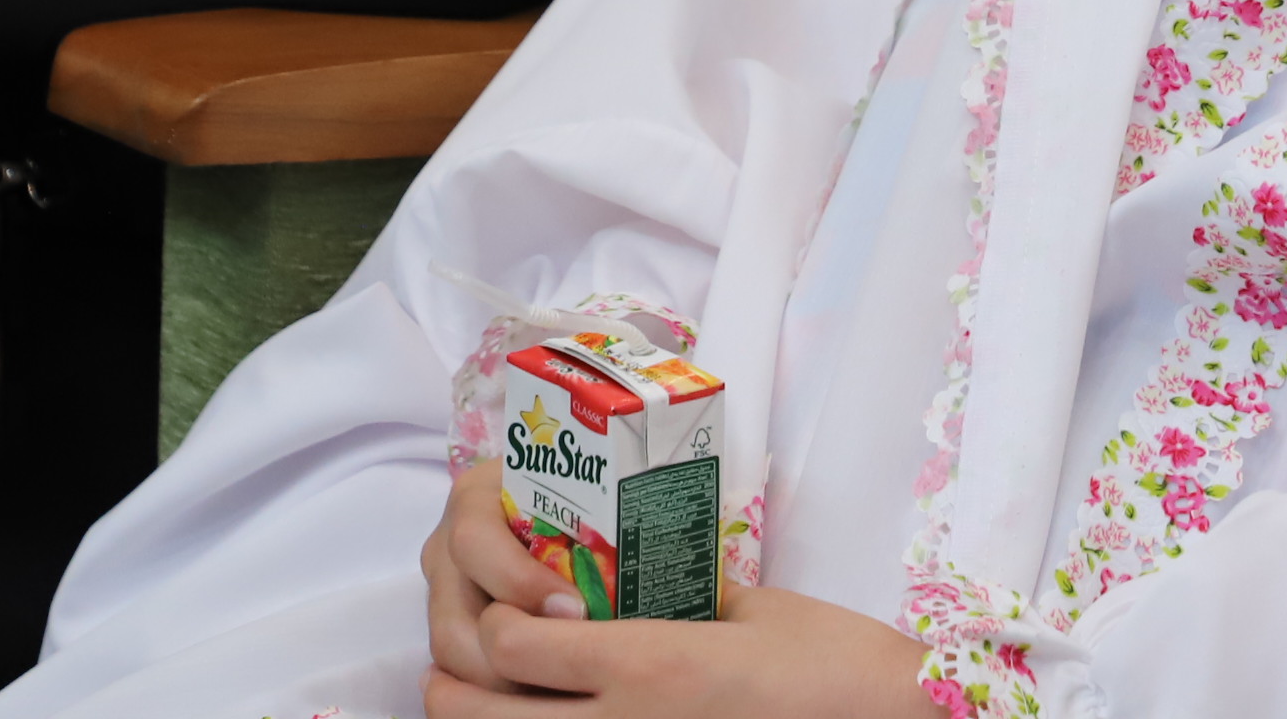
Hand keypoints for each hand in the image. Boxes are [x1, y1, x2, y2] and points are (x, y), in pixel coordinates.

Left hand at [419, 463, 929, 715]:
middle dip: (455, 682)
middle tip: (466, 659)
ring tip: (494, 701)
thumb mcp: (750, 608)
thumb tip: (636, 582)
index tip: (514, 600)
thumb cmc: (831, 664)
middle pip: (480, 716)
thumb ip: (678, 594)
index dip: (493, 618)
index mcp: (648, 666)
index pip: (512, 643)